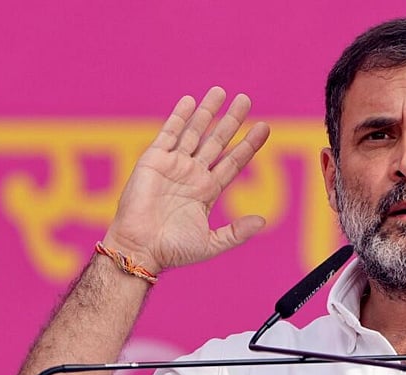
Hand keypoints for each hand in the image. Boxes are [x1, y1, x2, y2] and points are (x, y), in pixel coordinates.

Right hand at [103, 87, 270, 272]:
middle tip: (246, 100)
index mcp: (208, 191)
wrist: (140, 249)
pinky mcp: (153, 160)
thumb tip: (263, 221)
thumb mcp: (211, 243)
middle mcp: (193, 174)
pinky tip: (190, 100)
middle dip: (232, 121)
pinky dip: (179, 117)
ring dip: (208, 112)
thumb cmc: (172, 250)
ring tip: (222, 92)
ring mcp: (173, 165)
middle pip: (217, 141)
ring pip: (195, 132)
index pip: (233, 161)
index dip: (249, 144)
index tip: (264, 127)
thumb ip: (236, 232)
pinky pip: (168, 133)